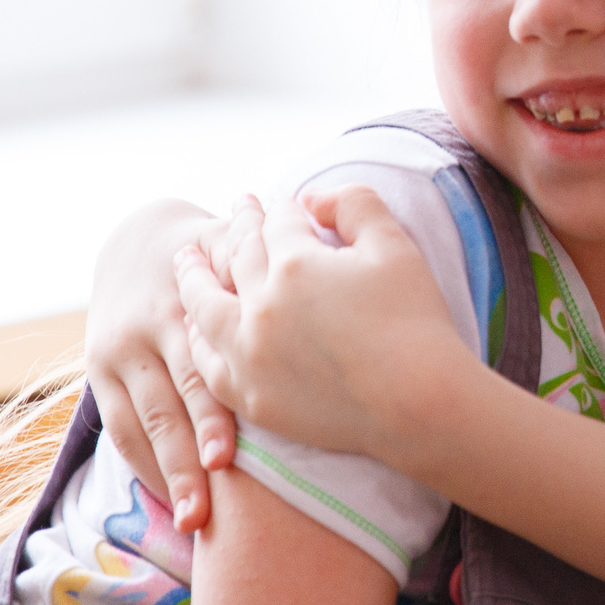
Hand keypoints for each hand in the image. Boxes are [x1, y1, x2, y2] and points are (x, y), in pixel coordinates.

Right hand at [85, 199, 235, 531]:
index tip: (225, 459)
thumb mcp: (231, 245)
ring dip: (165, 475)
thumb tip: (301, 280)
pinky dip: (144, 467)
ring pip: (139, 425)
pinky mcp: (98, 374)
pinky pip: (120, 429)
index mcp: (180, 303)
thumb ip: (257, 269)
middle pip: (166, 405)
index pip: (195, 367)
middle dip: (184, 461)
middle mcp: (143, 333)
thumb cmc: (213, 251)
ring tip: (191, 523)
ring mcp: (116, 356)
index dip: (209, 414)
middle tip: (206, 514)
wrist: (137, 238)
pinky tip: (170, 500)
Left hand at [174, 186, 473, 466]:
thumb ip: (354, 204)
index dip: (279, 207)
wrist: (419, 404)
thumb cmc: (415, 321)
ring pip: (204, 308)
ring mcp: (249, 355)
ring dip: (193, 279)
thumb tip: (313, 199)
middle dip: (239, 225)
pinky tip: (196, 328)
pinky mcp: (252, 397)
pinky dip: (197, 340)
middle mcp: (261, 306)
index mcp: (295, 264)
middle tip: (238, 206)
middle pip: (237, 255)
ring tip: (186, 262)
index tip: (277, 200)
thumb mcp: (395, 245)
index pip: (277, 223)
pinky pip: (208, 363)